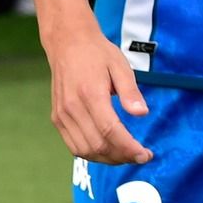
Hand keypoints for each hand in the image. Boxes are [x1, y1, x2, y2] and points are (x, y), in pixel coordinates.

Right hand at [43, 23, 151, 164]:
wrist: (67, 43)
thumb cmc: (97, 53)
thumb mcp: (120, 66)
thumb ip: (130, 92)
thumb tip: (142, 114)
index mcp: (90, 94)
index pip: (110, 130)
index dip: (128, 147)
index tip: (145, 154)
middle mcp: (72, 108)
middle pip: (98, 145)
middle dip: (122, 156)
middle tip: (141, 156)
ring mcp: (62, 115)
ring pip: (84, 150)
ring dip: (107, 159)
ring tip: (127, 155)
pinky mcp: (57, 119)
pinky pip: (73, 145)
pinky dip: (92, 154)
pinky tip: (108, 150)